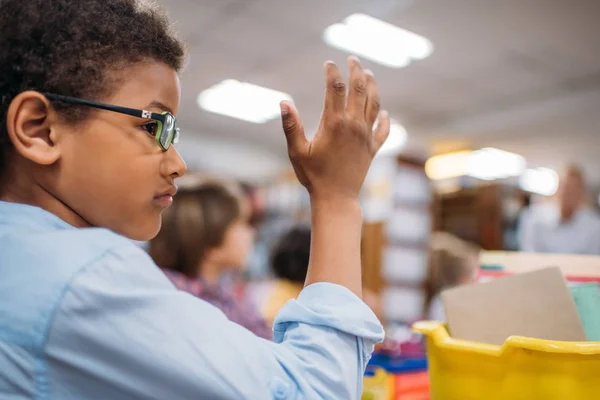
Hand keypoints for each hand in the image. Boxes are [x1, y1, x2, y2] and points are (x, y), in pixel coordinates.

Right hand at [279, 56, 390, 202]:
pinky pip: (382, 129)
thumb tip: (283, 102)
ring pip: (374, 104)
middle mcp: (353, 126)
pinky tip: (383, 113)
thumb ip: (291, 126)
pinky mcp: (372, 149)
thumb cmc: (313, 176)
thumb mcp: (297, 151)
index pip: (335, 88)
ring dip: (372, 86)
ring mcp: (365, 136)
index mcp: (334, 123)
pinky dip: (384, 119)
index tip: (328, 64)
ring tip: (369, 74)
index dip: (332, 72)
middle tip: (353, 59)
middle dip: (356, 71)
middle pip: (359, 89)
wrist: (336, 199)